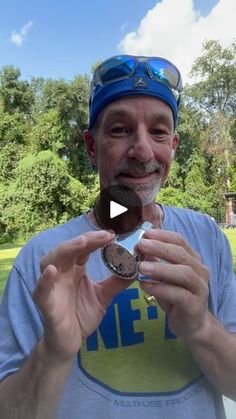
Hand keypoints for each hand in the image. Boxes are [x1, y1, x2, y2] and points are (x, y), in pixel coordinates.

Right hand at [33, 230, 131, 362]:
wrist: (70, 342)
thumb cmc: (82, 315)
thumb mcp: (104, 296)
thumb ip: (118, 281)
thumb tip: (137, 266)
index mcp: (75, 268)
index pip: (84, 248)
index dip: (96, 239)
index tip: (113, 234)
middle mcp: (62, 272)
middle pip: (69, 249)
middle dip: (85, 240)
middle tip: (104, 235)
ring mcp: (52, 286)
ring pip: (51, 261)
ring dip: (65, 250)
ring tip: (81, 243)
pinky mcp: (45, 302)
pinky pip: (41, 289)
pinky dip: (45, 279)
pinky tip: (51, 271)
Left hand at [137, 229, 209, 340]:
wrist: (191, 324)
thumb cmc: (175, 296)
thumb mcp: (164, 277)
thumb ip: (154, 261)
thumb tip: (139, 247)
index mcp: (192, 259)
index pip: (180, 241)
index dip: (163, 235)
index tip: (146, 233)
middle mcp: (199, 271)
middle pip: (181, 254)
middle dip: (160, 248)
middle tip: (141, 245)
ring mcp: (199, 288)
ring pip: (184, 274)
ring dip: (161, 268)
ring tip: (141, 267)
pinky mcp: (194, 306)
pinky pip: (179, 295)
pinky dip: (160, 289)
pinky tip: (145, 286)